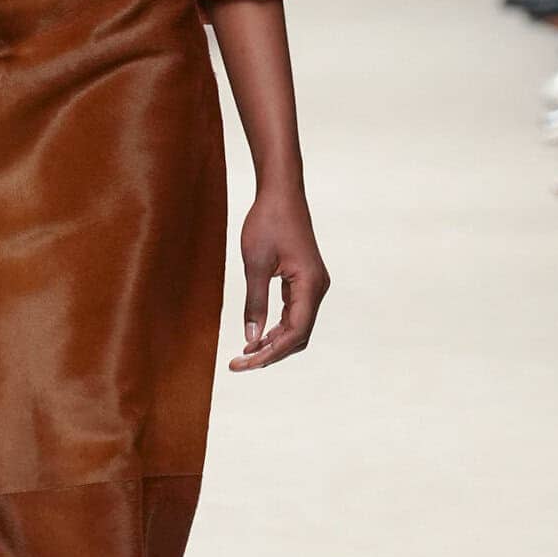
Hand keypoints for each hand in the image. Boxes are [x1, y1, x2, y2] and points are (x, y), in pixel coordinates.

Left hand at [228, 183, 329, 372]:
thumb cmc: (267, 222)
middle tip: (240, 363)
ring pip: (298, 326)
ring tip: (246, 353)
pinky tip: (258, 334)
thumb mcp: (255, 264)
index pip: (294, 333)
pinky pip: (295, 312)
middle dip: (271, 353)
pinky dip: (278, 327)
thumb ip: (254, 303)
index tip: (243, 363)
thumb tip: (251, 339)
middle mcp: (318, 288)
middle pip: (299, 335)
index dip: (269, 353)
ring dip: (274, 342)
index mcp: (310, 285)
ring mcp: (313, 284)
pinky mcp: (305, 280)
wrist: (281, 193)